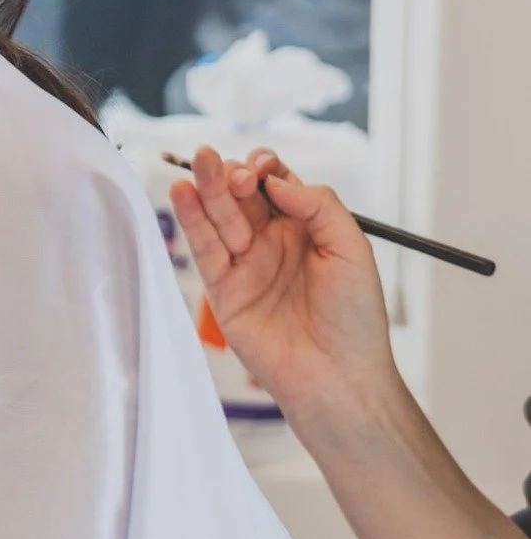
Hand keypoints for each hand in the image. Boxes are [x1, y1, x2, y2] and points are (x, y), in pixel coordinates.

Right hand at [169, 146, 396, 422]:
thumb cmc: (355, 320)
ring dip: (208, 186)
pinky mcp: (223, 289)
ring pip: (220, 215)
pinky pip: (204, 248)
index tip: (264, 167)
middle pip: (242, 194)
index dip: (267, 168)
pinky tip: (183, 192)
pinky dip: (191, 219)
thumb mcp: (352, 250)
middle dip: (234, 175)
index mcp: (305, 228)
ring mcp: (245, 264)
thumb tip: (277, 181)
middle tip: (233, 171)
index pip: (276, 182)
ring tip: (201, 161)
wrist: (338, 377)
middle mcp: (271, 241)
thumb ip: (318, 206)